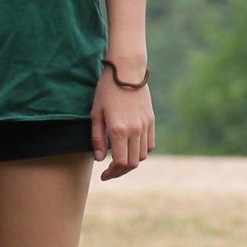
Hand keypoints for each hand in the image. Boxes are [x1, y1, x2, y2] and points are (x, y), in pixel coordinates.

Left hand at [90, 66, 154, 180]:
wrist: (127, 71)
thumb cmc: (107, 90)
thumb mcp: (96, 113)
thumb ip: (97, 138)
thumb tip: (99, 159)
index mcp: (119, 130)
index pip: (119, 162)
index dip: (111, 173)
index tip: (103, 175)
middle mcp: (135, 130)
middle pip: (132, 163)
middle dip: (120, 171)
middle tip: (110, 171)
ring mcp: (145, 126)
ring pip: (142, 155)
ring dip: (131, 162)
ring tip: (119, 161)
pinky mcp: (151, 120)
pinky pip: (149, 144)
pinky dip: (141, 152)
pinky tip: (130, 149)